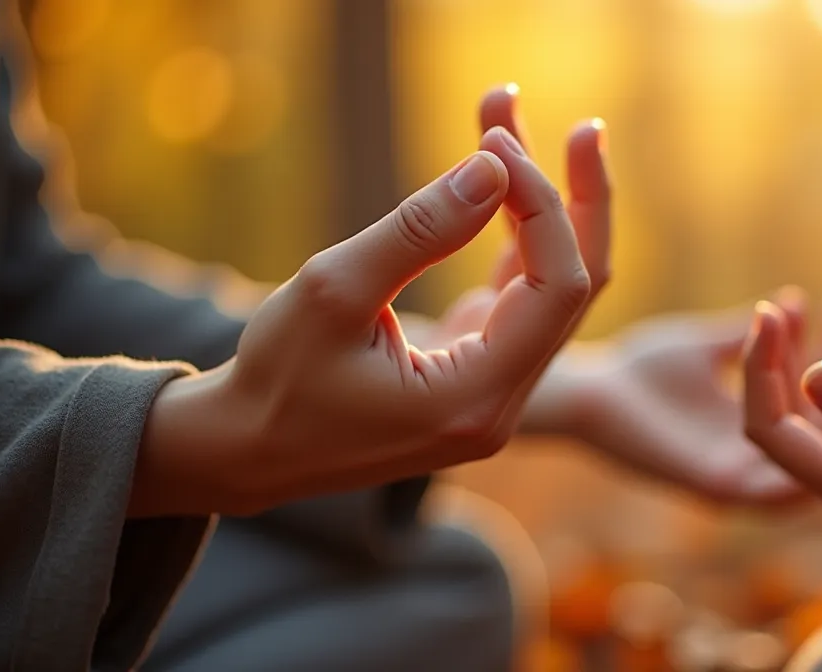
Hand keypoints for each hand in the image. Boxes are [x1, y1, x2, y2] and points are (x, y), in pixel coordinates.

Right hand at [134, 120, 609, 517]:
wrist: (249, 449)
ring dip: (531, 203)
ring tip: (499, 115)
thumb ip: (419, 231)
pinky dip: (510, 235)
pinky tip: (493, 174)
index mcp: (477, 399)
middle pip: (571, 285)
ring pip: (548, 286)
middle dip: (552, 190)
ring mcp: (496, 391)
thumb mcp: (333, 291)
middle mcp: (504, 403)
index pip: (556, 287)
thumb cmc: (278, 378)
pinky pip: (516, 296)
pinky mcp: (478, 372)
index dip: (540, 205)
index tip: (492, 142)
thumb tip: (493, 167)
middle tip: (515, 102)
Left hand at [557, 287, 821, 506]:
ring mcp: (740, 472)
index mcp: (756, 420)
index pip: (815, 392)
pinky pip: (780, 493)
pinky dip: (812, 460)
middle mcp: (754, 451)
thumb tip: (788, 306)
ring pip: (816, 457)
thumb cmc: (637, 368)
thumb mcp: (706, 345)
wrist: (590, 387)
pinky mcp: (718, 487)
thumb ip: (748, 338)